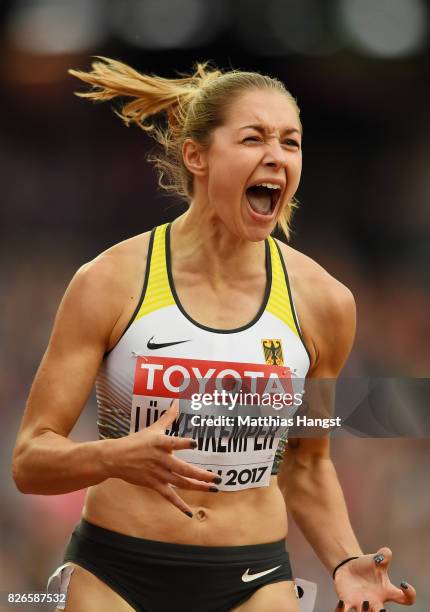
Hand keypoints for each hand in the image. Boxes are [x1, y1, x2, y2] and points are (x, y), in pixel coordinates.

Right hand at [106, 400, 219, 516]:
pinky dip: (180, 505)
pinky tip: (190, 512)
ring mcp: (158, 474)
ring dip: (198, 487)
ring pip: (181, 483)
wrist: (116, 458)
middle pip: (184, 469)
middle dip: (202, 475)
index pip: (173, 442)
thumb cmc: (136, 441)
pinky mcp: (154, 484)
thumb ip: (168, 417)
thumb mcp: (153, 428)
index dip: (184, 442)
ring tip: (213, 489)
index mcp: (160, 444)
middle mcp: (161, 460)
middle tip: (217, 478)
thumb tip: (177, 401)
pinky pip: (169, 496)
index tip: (195, 442)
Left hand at [334, 547, 415, 610]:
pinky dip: (342, 610)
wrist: (348, 567)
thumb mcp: (377, 559)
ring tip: (363, 602)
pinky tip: (341, 602)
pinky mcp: (347, 602)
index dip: (409, 594)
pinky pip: (344, 611)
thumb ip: (384, 555)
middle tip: (381, 609)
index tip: (404, 583)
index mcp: (387, 591)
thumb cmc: (367, 566)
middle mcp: (375, 601)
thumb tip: (386, 552)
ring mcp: (361, 604)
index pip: (405, 599)